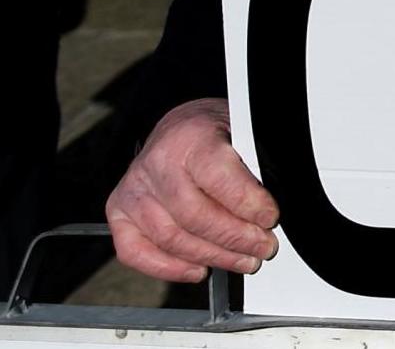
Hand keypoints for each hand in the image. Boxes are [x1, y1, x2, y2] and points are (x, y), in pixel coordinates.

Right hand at [105, 98, 280, 282]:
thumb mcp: (243, 133)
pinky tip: (199, 269)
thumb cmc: (216, 134)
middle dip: (235, 238)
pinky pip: (136, 252)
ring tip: (244, 260)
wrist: (180, 128)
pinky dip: (169, 268)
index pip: (217, 177)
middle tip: (264, 247)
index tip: (270, 217)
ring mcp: (133, 190)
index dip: (247, 203)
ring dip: (213, 256)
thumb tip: (272, 208)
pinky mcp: (119, 213)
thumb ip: (255, 165)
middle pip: (195, 215)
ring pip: (171, 238)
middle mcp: (156, 164)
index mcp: (191, 137)